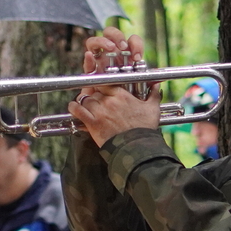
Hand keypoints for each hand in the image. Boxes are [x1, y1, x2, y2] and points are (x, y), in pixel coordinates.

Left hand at [70, 28, 161, 146]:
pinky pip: (77, 110)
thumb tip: (157, 86)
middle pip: (94, 91)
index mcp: (121, 95)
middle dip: (93, 95)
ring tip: (86, 106)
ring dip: (84, 102)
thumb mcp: (153, 109)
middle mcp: (109, 100)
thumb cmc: (144, 129)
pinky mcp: (92, 122)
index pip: (106, 83)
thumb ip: (154, 95)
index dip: (102, 86)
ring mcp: (99, 111)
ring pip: (85, 99)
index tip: (101, 89)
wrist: (136, 147)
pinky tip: (74, 108)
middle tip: (95, 100)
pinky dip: (74, 108)